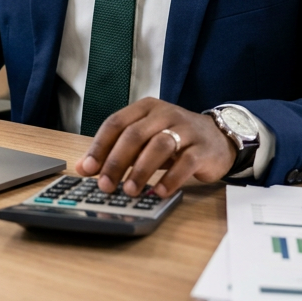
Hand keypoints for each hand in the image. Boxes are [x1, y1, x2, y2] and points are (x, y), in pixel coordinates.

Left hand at [76, 98, 236, 197]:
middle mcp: (165, 113)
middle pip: (135, 135)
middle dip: (117, 161)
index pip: (116, 123)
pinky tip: (159, 192)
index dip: (100, 146)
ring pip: (159, 146)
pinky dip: (170, 179)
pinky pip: (185, 162)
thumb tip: (83, 167)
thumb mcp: (145, 139)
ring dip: (141, 170)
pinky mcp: (202, 148)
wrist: (218, 138)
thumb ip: (115, 150)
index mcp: (145, 108)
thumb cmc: (174, 139)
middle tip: (106, 185)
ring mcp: (186, 129)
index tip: (88, 169)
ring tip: (130, 191)